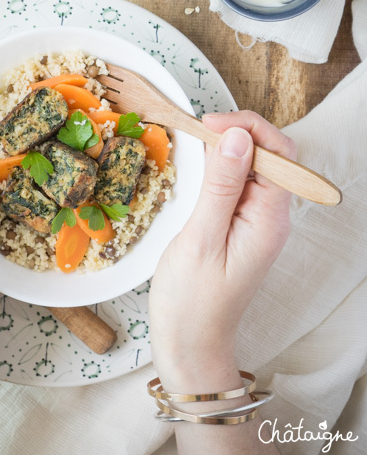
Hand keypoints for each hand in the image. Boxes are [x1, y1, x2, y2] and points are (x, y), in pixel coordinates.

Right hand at [149, 111, 294, 393]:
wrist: (189, 342)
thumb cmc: (192, 299)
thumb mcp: (201, 239)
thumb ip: (221, 186)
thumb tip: (236, 136)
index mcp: (269, 219)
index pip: (278, 153)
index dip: (246, 128)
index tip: (207, 124)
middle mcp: (269, 216)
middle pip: (269, 155)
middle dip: (236, 132)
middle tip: (196, 130)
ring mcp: (254, 221)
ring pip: (250, 166)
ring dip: (224, 148)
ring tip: (193, 143)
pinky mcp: (237, 225)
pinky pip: (236, 183)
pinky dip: (217, 167)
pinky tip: (197, 167)